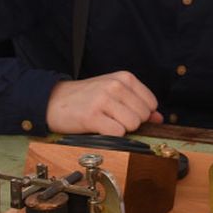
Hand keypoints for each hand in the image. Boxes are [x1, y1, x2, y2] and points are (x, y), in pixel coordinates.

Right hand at [46, 72, 162, 134]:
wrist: (53, 101)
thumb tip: (159, 118)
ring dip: (120, 129)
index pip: (151, 103)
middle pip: (143, 116)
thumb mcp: (114, 93)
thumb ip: (138, 103)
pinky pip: (117, 133)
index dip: (142, 114)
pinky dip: (110, 135)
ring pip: (132, 125)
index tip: (126, 113)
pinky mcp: (92, 116)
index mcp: (124, 78)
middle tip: (113, 118)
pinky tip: (99, 128)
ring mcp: (103, 100)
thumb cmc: (86, 98)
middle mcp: (115, 86)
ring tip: (106, 122)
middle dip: (131, 123)